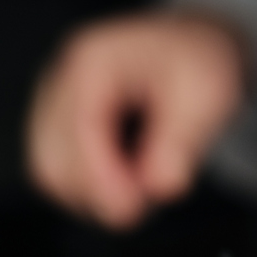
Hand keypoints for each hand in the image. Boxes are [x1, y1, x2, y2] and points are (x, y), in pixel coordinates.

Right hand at [25, 10, 244, 229]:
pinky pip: (57, 172)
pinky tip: (125, 182)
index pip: (77, 130)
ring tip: (143, 186)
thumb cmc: (197, 62)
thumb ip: (181, 142)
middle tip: (149, 198)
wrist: (191, 48)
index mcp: (92, 60)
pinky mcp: (55, 124)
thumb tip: (159, 188)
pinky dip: (89, 189)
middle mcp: (59, 77)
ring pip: (50, 172)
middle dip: (100, 192)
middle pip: (53, 159)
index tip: (134, 209)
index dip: (102, 179)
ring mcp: (51, 101)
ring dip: (94, 195)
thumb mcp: (206, 94)